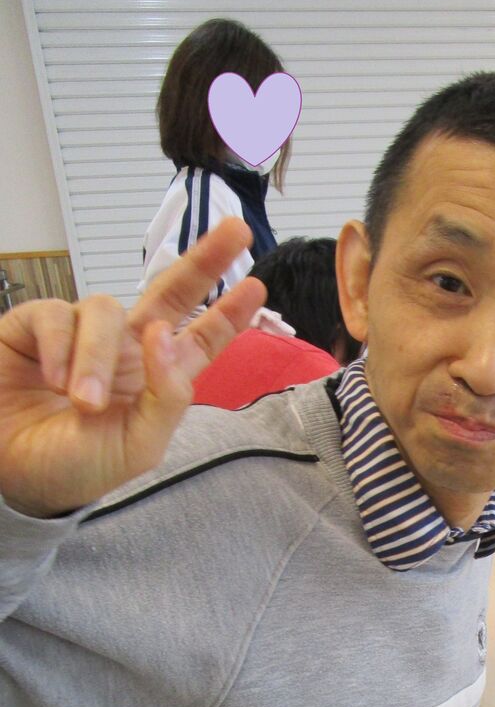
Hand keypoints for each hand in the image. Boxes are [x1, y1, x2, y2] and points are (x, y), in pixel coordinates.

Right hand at [0, 219, 265, 517]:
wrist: (16, 475)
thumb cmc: (78, 465)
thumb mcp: (137, 445)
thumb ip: (166, 396)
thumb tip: (167, 334)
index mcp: (157, 378)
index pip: (199, 339)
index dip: (228, 314)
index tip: (258, 286)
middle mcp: (125, 348)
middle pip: (170, 292)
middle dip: (204, 261)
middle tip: (236, 231)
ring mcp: (82, 334)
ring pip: (104, 311)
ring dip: (96, 358)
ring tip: (83, 402)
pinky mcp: (35, 326)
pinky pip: (56, 316)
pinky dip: (58, 349)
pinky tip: (50, 380)